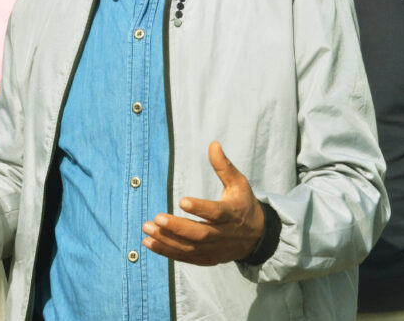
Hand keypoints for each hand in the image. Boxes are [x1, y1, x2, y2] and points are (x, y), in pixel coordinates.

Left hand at [142, 141, 263, 265]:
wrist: (256, 238)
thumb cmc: (243, 205)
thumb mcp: (239, 184)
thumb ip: (224, 166)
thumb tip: (213, 144)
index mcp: (231, 214)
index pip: (215, 213)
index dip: (200, 209)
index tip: (182, 201)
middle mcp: (222, 234)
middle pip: (199, 234)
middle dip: (177, 227)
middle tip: (156, 218)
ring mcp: (214, 249)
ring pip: (189, 248)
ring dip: (167, 240)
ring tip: (147, 228)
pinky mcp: (206, 259)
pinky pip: (185, 257)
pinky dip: (167, 252)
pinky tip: (149, 242)